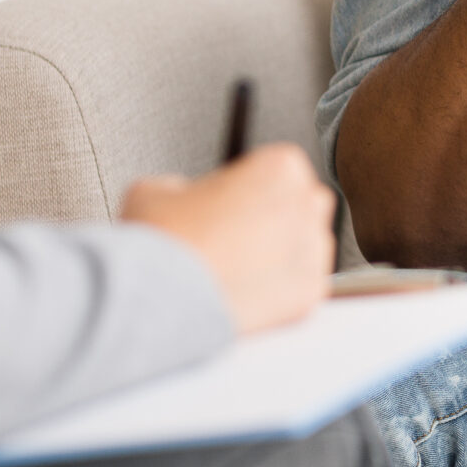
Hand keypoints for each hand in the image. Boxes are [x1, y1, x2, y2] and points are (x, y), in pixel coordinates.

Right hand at [119, 143, 337, 334]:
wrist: (163, 298)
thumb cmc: (165, 244)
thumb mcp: (154, 189)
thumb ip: (181, 184)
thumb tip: (180, 195)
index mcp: (279, 167)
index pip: (280, 168)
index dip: (252, 187)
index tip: (233, 201)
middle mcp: (306, 205)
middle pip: (303, 204)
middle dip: (276, 216)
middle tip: (238, 234)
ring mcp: (312, 251)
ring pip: (307, 246)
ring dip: (281, 252)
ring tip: (239, 266)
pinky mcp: (309, 293)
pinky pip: (302, 285)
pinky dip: (280, 289)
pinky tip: (248, 289)